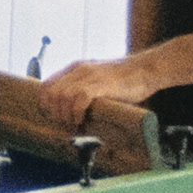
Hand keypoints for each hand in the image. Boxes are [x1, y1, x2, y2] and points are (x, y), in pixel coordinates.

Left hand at [36, 55, 154, 130]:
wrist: (146, 69)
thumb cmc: (125, 78)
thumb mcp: (98, 78)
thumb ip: (84, 87)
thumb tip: (72, 108)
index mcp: (76, 68)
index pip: (47, 85)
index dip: (46, 103)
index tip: (53, 116)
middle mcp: (79, 70)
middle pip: (51, 93)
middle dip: (54, 112)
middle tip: (64, 123)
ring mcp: (89, 76)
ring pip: (62, 96)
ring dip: (64, 115)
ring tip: (73, 124)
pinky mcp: (101, 85)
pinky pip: (79, 100)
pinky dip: (76, 113)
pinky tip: (81, 120)